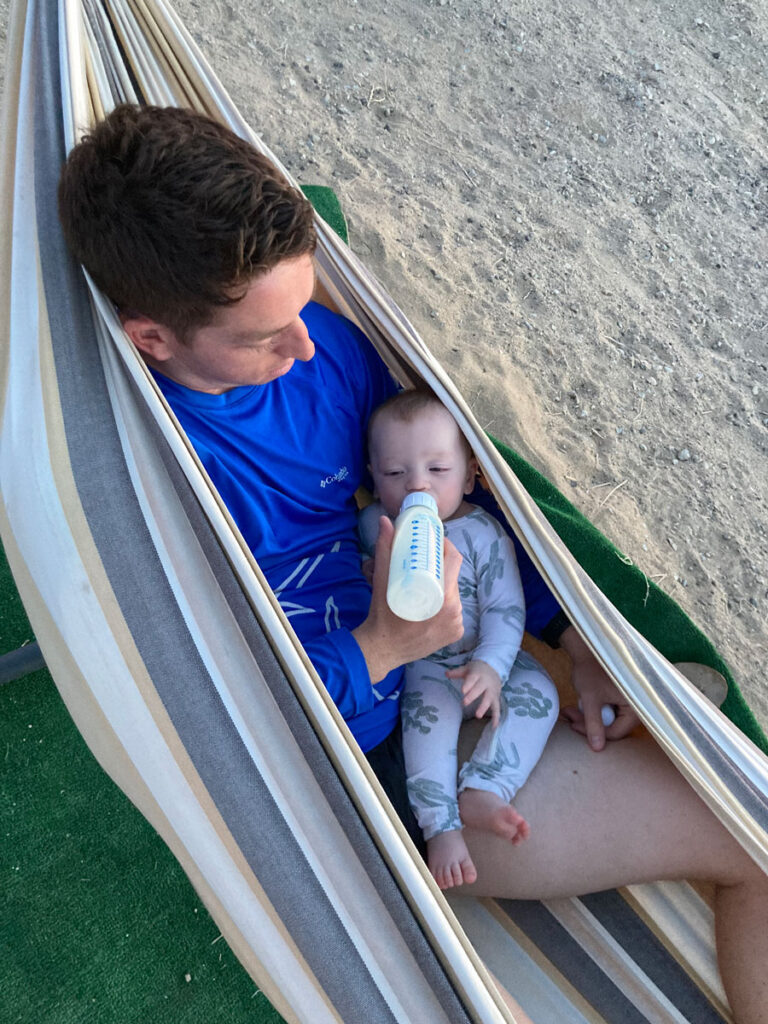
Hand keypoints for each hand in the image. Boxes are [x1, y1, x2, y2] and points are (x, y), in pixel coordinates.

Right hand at [352, 516, 463, 682]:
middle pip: (453, 577)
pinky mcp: (455, 634)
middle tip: (425, 562)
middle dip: (442, 566)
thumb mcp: (383, 581)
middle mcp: (454, 610)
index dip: (447, 546)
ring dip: (444, 585)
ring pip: (454, 594)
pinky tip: (433, 602)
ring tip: (426, 581)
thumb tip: (385, 521)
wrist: (383, 649)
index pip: (454, 560)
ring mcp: (456, 624)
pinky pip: (454, 612)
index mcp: (443, 596)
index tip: (435, 541)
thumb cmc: (382, 614)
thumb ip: (385, 550)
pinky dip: (446, 605)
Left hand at [446, 660, 501, 727]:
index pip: (472, 679)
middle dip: (473, 696)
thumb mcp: (467, 668)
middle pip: (480, 689)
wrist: (494, 668)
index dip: (468, 684)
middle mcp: (486, 682)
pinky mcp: (496, 698)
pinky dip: (496, 716)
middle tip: (464, 703)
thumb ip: (457, 672)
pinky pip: (497, 707)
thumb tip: (446, 674)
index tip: (463, 691)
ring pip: (489, 699)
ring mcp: (492, 691)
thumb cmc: (477, 670)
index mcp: (477, 674)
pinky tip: (494, 726)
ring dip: (484, 707)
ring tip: (477, 716)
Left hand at [559, 625, 640, 750]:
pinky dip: (592, 710)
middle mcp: (637, 705)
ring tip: (570, 711)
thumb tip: (598, 749)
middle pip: (613, 727)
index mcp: (637, 705)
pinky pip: (607, 711)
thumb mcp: (590, 698)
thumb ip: (594, 723)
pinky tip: (578, 705)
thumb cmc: (591, 670)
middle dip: (588, 724)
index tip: (574, 725)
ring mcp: (629, 701)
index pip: (618, 732)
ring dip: (587, 718)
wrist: (586, 649)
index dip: (595, 733)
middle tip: (569, 718)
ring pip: (607, 720)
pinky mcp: (620, 698)